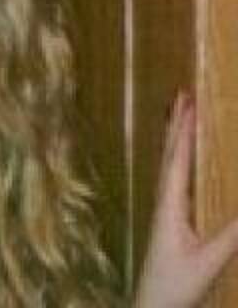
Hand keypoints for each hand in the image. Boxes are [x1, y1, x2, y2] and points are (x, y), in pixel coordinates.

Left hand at [134, 92, 237, 307]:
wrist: (151, 306)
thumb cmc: (175, 285)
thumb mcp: (209, 260)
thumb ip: (234, 234)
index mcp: (169, 206)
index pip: (176, 161)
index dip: (183, 131)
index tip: (188, 103)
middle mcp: (163, 202)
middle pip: (168, 155)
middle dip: (176, 125)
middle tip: (180, 95)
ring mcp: (163, 210)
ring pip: (168, 165)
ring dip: (175, 138)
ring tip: (180, 115)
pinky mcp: (168, 220)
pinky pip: (173, 179)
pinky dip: (178, 159)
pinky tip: (182, 158)